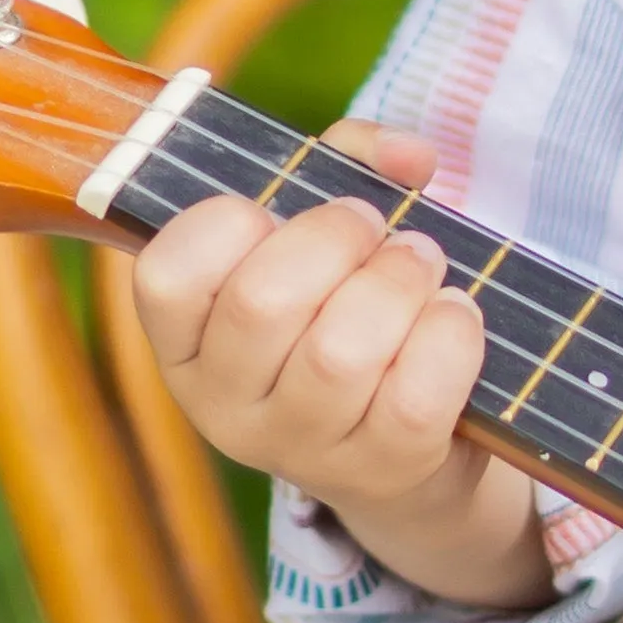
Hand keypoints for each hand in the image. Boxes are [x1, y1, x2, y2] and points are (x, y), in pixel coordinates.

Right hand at [133, 119, 546, 605]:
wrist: (415, 444)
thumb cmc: (355, 312)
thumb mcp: (332, 235)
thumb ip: (355, 164)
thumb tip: (405, 152)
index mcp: (187, 341)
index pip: (167, 274)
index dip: (230, 222)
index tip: (280, 210)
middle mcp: (225, 406)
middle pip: (264, 302)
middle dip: (338, 239)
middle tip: (380, 230)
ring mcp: (299, 449)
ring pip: (341, 352)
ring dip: (401, 284)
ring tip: (424, 264)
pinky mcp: (381, 470)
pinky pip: (414, 396)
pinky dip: (450, 336)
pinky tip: (455, 314)